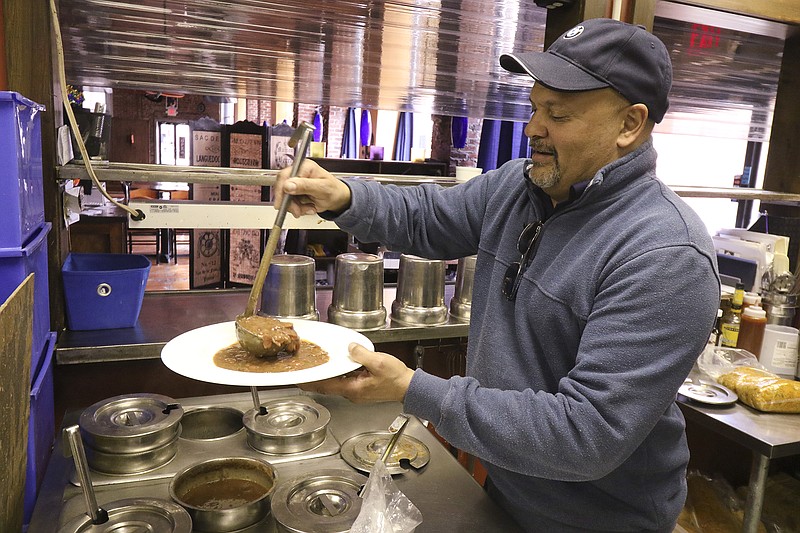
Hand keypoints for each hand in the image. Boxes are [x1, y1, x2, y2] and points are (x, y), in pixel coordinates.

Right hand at [274, 159, 351, 217]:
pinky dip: (298, 209)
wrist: (338, 199)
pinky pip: (289, 203)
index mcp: (305, 166)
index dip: (281, 191)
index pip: (285, 176)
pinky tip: (308, 207)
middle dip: (290, 202)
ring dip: (296, 207)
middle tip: (297, 211)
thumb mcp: (322, 188)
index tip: (281, 203)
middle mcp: (298, 173)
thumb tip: (288, 185)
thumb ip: (305, 186)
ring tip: (309, 208)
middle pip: (283, 187)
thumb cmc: (334, 191)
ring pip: (285, 197)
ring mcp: (296, 183)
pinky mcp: (295, 192)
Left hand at [299, 343, 414, 402]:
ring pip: (335, 384)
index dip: (310, 382)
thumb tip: (350, 348)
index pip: (325, 386)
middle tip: (303, 371)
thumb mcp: (379, 362)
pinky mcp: (362, 389)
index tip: (299, 379)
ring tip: (316, 367)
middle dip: (315, 379)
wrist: (409, 387)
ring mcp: (357, 392)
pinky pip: (345, 382)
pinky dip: (337, 375)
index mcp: (353, 389)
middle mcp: (352, 393)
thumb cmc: (396, 379)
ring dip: (326, 376)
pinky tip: (337, 367)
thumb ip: (362, 355)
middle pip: (328, 386)